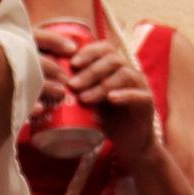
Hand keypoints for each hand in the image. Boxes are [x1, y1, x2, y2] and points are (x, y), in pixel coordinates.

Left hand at [40, 29, 159, 166]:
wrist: (129, 144)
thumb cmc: (105, 121)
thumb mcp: (87, 102)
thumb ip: (75, 90)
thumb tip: (46, 82)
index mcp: (115, 69)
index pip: (105, 49)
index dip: (89, 52)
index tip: (72, 63)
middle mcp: (129, 73)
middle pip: (113, 60)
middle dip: (90, 71)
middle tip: (72, 85)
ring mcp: (140, 87)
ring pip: (124, 75)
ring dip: (102, 84)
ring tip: (84, 98)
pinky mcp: (147, 103)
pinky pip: (138, 94)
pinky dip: (124, 94)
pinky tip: (111, 99)